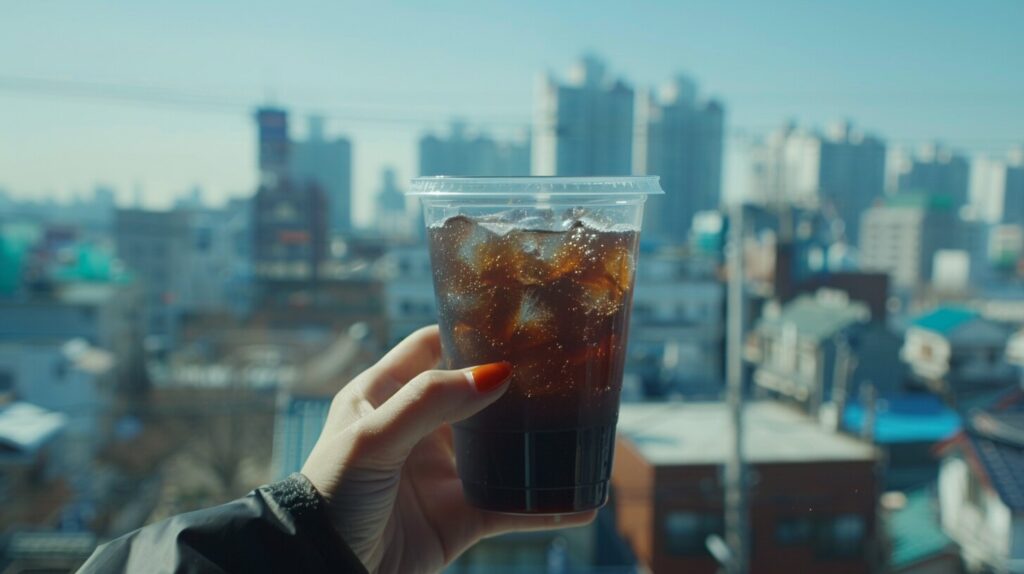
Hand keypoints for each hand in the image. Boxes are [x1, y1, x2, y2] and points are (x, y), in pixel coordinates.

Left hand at [301, 325, 596, 573]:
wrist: (323, 570)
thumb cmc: (330, 496)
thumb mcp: (372, 438)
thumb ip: (429, 403)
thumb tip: (496, 373)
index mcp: (385, 395)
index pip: (432, 346)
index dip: (468, 330)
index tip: (515, 320)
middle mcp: (417, 428)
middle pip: (477, 393)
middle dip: (517, 382)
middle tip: (564, 368)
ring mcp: (441, 473)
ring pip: (501, 449)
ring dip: (536, 442)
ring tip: (582, 426)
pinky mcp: (459, 516)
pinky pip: (510, 506)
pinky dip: (543, 505)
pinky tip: (580, 501)